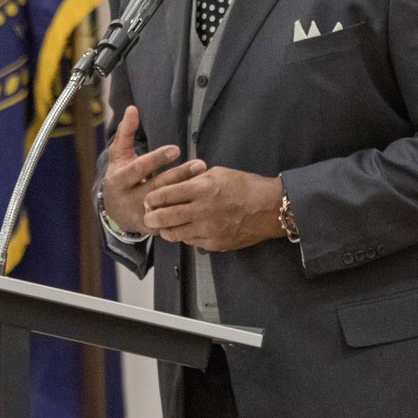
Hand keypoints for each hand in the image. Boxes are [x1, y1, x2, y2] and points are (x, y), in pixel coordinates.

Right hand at [103, 105, 205, 234]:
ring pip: (167, 205)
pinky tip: (202, 201)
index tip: (176, 149)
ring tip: (206, 180)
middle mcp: (129, 200)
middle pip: (157, 188)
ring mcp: (141, 216)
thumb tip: (132, 108)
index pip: (138, 169)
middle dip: (179, 176)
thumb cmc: (121, 177)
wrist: (114, 212)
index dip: (156, 159)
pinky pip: (172, 221)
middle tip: (200, 164)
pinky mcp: (153, 228)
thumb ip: (125, 132)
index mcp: (120, 181)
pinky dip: (186, 212)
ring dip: (186, 193)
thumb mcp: (119, 156)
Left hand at [143, 166, 284, 250]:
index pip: (165, 195)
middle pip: (163, 218)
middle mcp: (203, 210)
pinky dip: (184, 236)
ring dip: (164, 230)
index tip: (149, 199)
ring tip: (161, 225)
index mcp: (202, 189)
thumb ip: (194, 180)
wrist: (270, 208)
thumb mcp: (218, 174)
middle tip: (148, 216)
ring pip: (174, 234)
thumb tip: (176, 184)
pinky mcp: (215, 243)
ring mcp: (208, 229)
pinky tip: (184, 230)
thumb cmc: (245, 186)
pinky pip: (191, 242)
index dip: (152, 198)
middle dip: (151, 217)